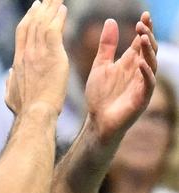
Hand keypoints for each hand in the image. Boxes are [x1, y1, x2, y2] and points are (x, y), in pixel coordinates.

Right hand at [5, 0, 68, 115]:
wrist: (35, 114)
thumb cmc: (24, 110)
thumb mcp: (10, 96)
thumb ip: (9, 83)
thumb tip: (9, 74)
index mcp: (18, 61)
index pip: (23, 33)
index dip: (28, 19)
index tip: (34, 9)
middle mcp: (26, 54)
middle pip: (32, 24)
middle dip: (39, 9)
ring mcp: (38, 54)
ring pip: (43, 24)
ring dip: (51, 8)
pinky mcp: (52, 56)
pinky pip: (55, 30)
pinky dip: (58, 18)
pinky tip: (63, 9)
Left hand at [85, 12, 157, 143]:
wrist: (97, 120)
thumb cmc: (100, 95)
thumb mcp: (100, 65)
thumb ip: (106, 45)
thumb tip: (111, 20)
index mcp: (130, 62)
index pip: (140, 42)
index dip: (145, 28)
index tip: (145, 14)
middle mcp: (139, 71)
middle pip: (148, 50)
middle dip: (147, 36)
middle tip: (142, 24)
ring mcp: (142, 84)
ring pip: (151, 64)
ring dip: (148, 51)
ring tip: (142, 38)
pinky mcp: (141, 98)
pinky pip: (147, 83)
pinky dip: (145, 73)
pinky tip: (140, 63)